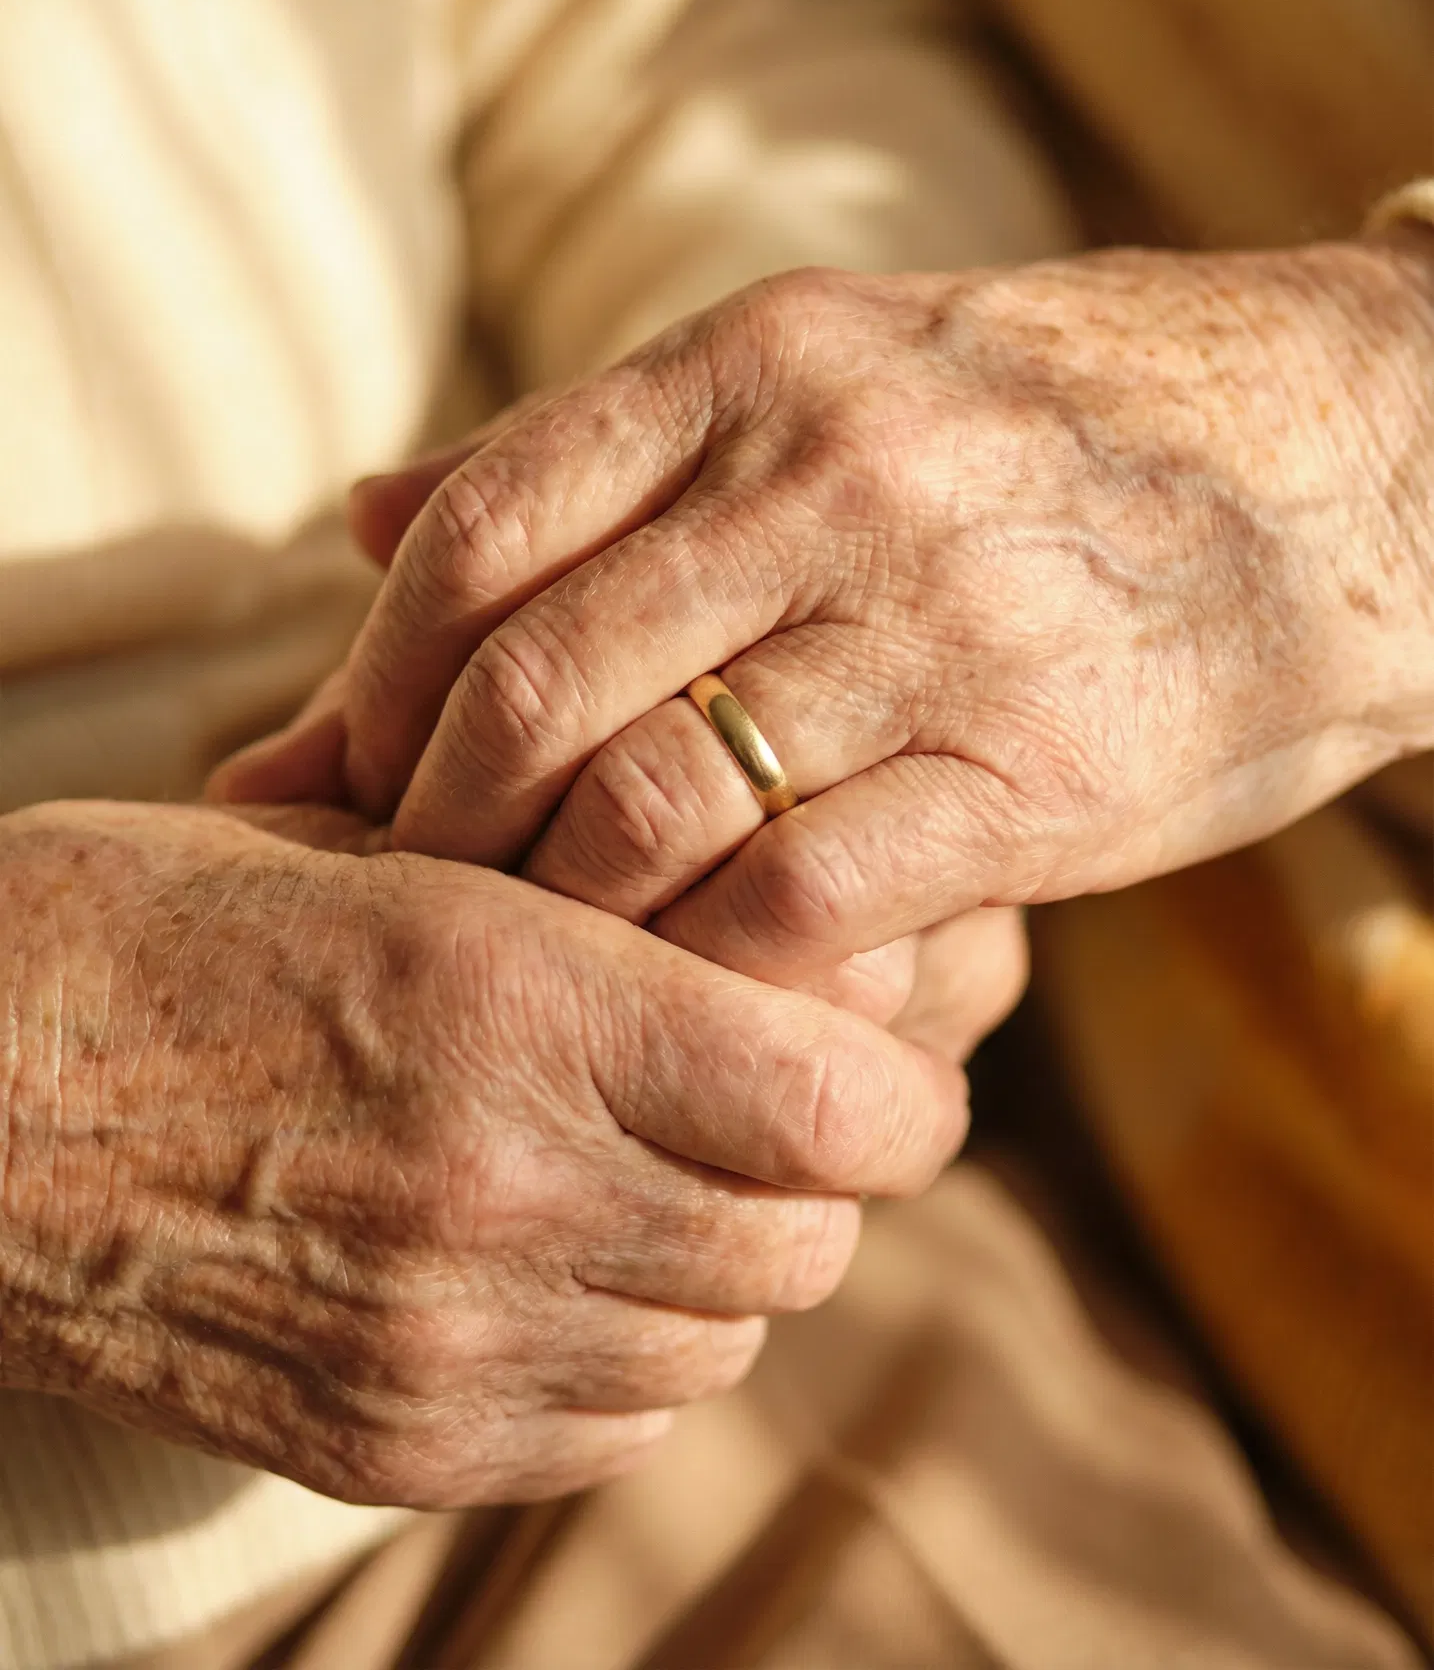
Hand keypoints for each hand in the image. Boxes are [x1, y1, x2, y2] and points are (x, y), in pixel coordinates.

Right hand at [0, 800, 966, 1505]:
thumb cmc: (148, 927)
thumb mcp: (377, 849)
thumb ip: (581, 907)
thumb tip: (750, 935)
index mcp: (521, 1007)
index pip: (850, 1111)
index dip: (899, 1085)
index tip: (869, 1050)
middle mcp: (511, 1194)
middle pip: (810, 1241)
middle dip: (812, 1174)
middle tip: (749, 1098)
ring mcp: (450, 1346)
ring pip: (723, 1345)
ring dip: (720, 1264)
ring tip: (635, 1173)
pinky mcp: (390, 1444)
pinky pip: (611, 1432)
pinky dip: (626, 1353)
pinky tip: (548, 1264)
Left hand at [224, 241, 1433, 993]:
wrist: (1343, 460)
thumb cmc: (1050, 427)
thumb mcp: (826, 367)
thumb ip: (595, 451)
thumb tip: (355, 513)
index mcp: (757, 366)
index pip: (479, 526)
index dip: (377, 671)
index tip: (350, 764)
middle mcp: (828, 480)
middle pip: (532, 683)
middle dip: (433, 819)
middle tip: (408, 897)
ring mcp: (931, 627)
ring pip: (645, 805)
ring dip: (559, 911)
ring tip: (539, 958)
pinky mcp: (1028, 771)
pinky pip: (797, 899)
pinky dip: (712, 965)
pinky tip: (698, 986)